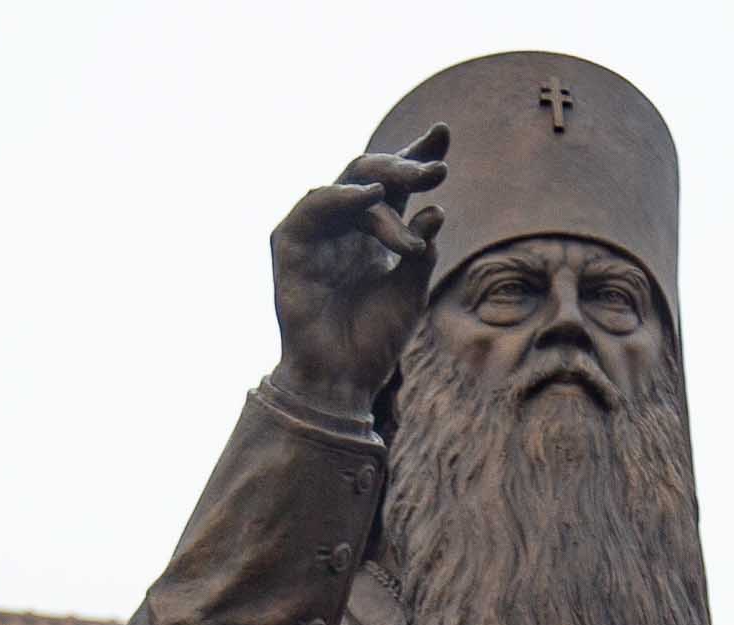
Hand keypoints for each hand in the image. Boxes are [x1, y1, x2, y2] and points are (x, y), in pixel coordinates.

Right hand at [269, 125, 449, 416]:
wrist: (342, 380)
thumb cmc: (374, 340)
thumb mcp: (411, 291)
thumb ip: (422, 248)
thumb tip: (436, 209)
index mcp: (375, 233)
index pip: (396, 184)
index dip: (417, 155)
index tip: (444, 134)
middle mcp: (345, 226)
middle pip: (372, 175)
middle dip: (406, 166)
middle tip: (436, 170)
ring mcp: (316, 234)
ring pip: (348, 185)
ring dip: (383, 180)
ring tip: (414, 182)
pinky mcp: (290, 246)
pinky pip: (311, 207)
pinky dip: (339, 196)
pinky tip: (370, 196)